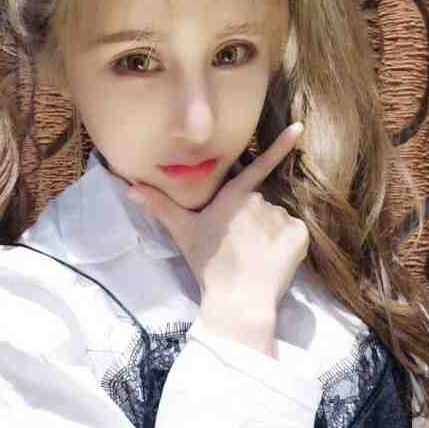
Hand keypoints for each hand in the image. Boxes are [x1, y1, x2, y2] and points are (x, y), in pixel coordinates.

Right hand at [126, 123, 309, 346]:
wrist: (238, 299)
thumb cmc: (208, 263)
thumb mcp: (182, 232)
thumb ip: (160, 206)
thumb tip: (129, 186)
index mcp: (235, 195)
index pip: (260, 164)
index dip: (280, 146)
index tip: (299, 128)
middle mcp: (260, 199)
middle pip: (260, 204)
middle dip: (253, 220)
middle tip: (239, 247)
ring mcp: (282, 216)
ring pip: (277, 220)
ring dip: (269, 233)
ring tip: (255, 257)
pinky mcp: (299, 235)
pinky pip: (294, 234)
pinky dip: (287, 245)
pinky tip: (272, 260)